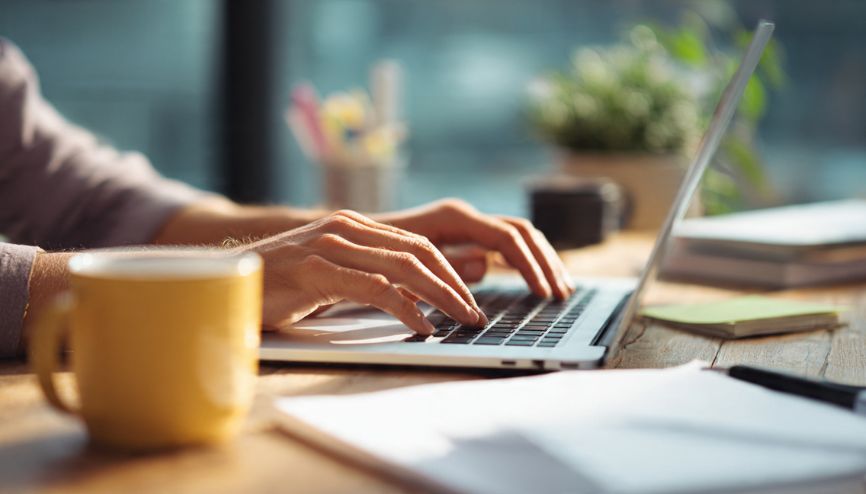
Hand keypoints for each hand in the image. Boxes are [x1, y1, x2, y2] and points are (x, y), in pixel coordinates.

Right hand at [237, 210, 486, 334]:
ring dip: (441, 297)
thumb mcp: (332, 279)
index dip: (451, 271)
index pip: (417, 244)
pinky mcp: (315, 270)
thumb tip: (416, 300)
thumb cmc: (277, 285)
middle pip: (419, 252)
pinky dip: (406, 309)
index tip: (470, 299)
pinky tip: (422, 327)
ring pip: (404, 267)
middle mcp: (345, 228)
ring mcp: (329, 245)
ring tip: (462, 320)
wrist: (219, 280)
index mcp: (353, 226)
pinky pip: (374, 288)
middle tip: (476, 313)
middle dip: (455, 284)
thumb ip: (370, 281)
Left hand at [374, 199, 573, 299]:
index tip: (545, 294)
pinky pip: (503, 245)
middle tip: (562, 295)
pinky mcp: (460, 238)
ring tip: (558, 290)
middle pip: (521, 232)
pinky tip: (534, 284)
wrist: (338, 242)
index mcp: (453, 217)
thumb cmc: (368, 254)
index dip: (531, 266)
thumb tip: (485, 265)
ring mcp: (463, 225)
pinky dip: (523, 263)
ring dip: (541, 261)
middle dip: (545, 262)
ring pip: (516, 236)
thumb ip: (443, 265)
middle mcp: (462, 216)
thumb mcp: (401, 264)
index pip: (508, 238)